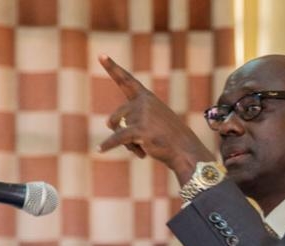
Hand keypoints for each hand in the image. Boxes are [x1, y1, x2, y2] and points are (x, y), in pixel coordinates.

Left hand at [96, 54, 214, 183]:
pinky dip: (108, 145)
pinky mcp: (139, 130)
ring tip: (146, 146)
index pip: (127, 81)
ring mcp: (141, 115)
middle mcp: (143, 103)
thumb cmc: (170, 138)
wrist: (186, 150)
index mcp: (147, 97)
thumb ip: (132, 117)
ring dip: (129, 143)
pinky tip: (99, 150)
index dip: (112, 68)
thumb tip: (108, 123)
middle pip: (116, 117)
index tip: (101, 55)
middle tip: (143, 140)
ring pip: (118, 131)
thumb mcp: (153, 121)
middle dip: (122, 131)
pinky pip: (118, 138)